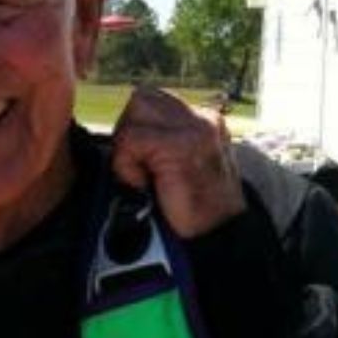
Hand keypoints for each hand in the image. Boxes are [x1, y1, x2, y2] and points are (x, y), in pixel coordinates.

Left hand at [111, 85, 245, 238]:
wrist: (216, 238)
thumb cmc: (190, 207)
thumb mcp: (176, 163)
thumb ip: (158, 139)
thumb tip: (121, 130)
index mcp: (203, 119)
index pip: (152, 100)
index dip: (136, 128)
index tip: (143, 162)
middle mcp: (203, 117)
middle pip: (142, 99)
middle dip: (130, 131)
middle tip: (141, 168)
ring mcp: (195, 128)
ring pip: (135, 112)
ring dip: (128, 147)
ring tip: (146, 175)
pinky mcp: (180, 144)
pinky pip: (130, 139)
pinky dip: (127, 164)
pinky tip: (145, 184)